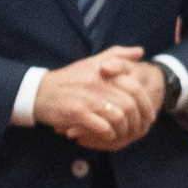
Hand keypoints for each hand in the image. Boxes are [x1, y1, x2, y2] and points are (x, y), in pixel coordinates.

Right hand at [33, 52, 158, 149]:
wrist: (39, 92)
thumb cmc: (69, 79)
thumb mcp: (92, 61)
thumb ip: (117, 55)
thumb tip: (141, 51)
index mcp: (104, 71)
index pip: (135, 88)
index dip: (146, 105)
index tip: (149, 117)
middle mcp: (98, 83)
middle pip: (130, 105)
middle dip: (137, 122)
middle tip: (137, 131)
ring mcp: (87, 98)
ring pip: (119, 117)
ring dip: (122, 130)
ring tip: (121, 134)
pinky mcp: (77, 112)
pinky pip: (103, 127)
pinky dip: (108, 134)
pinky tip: (106, 135)